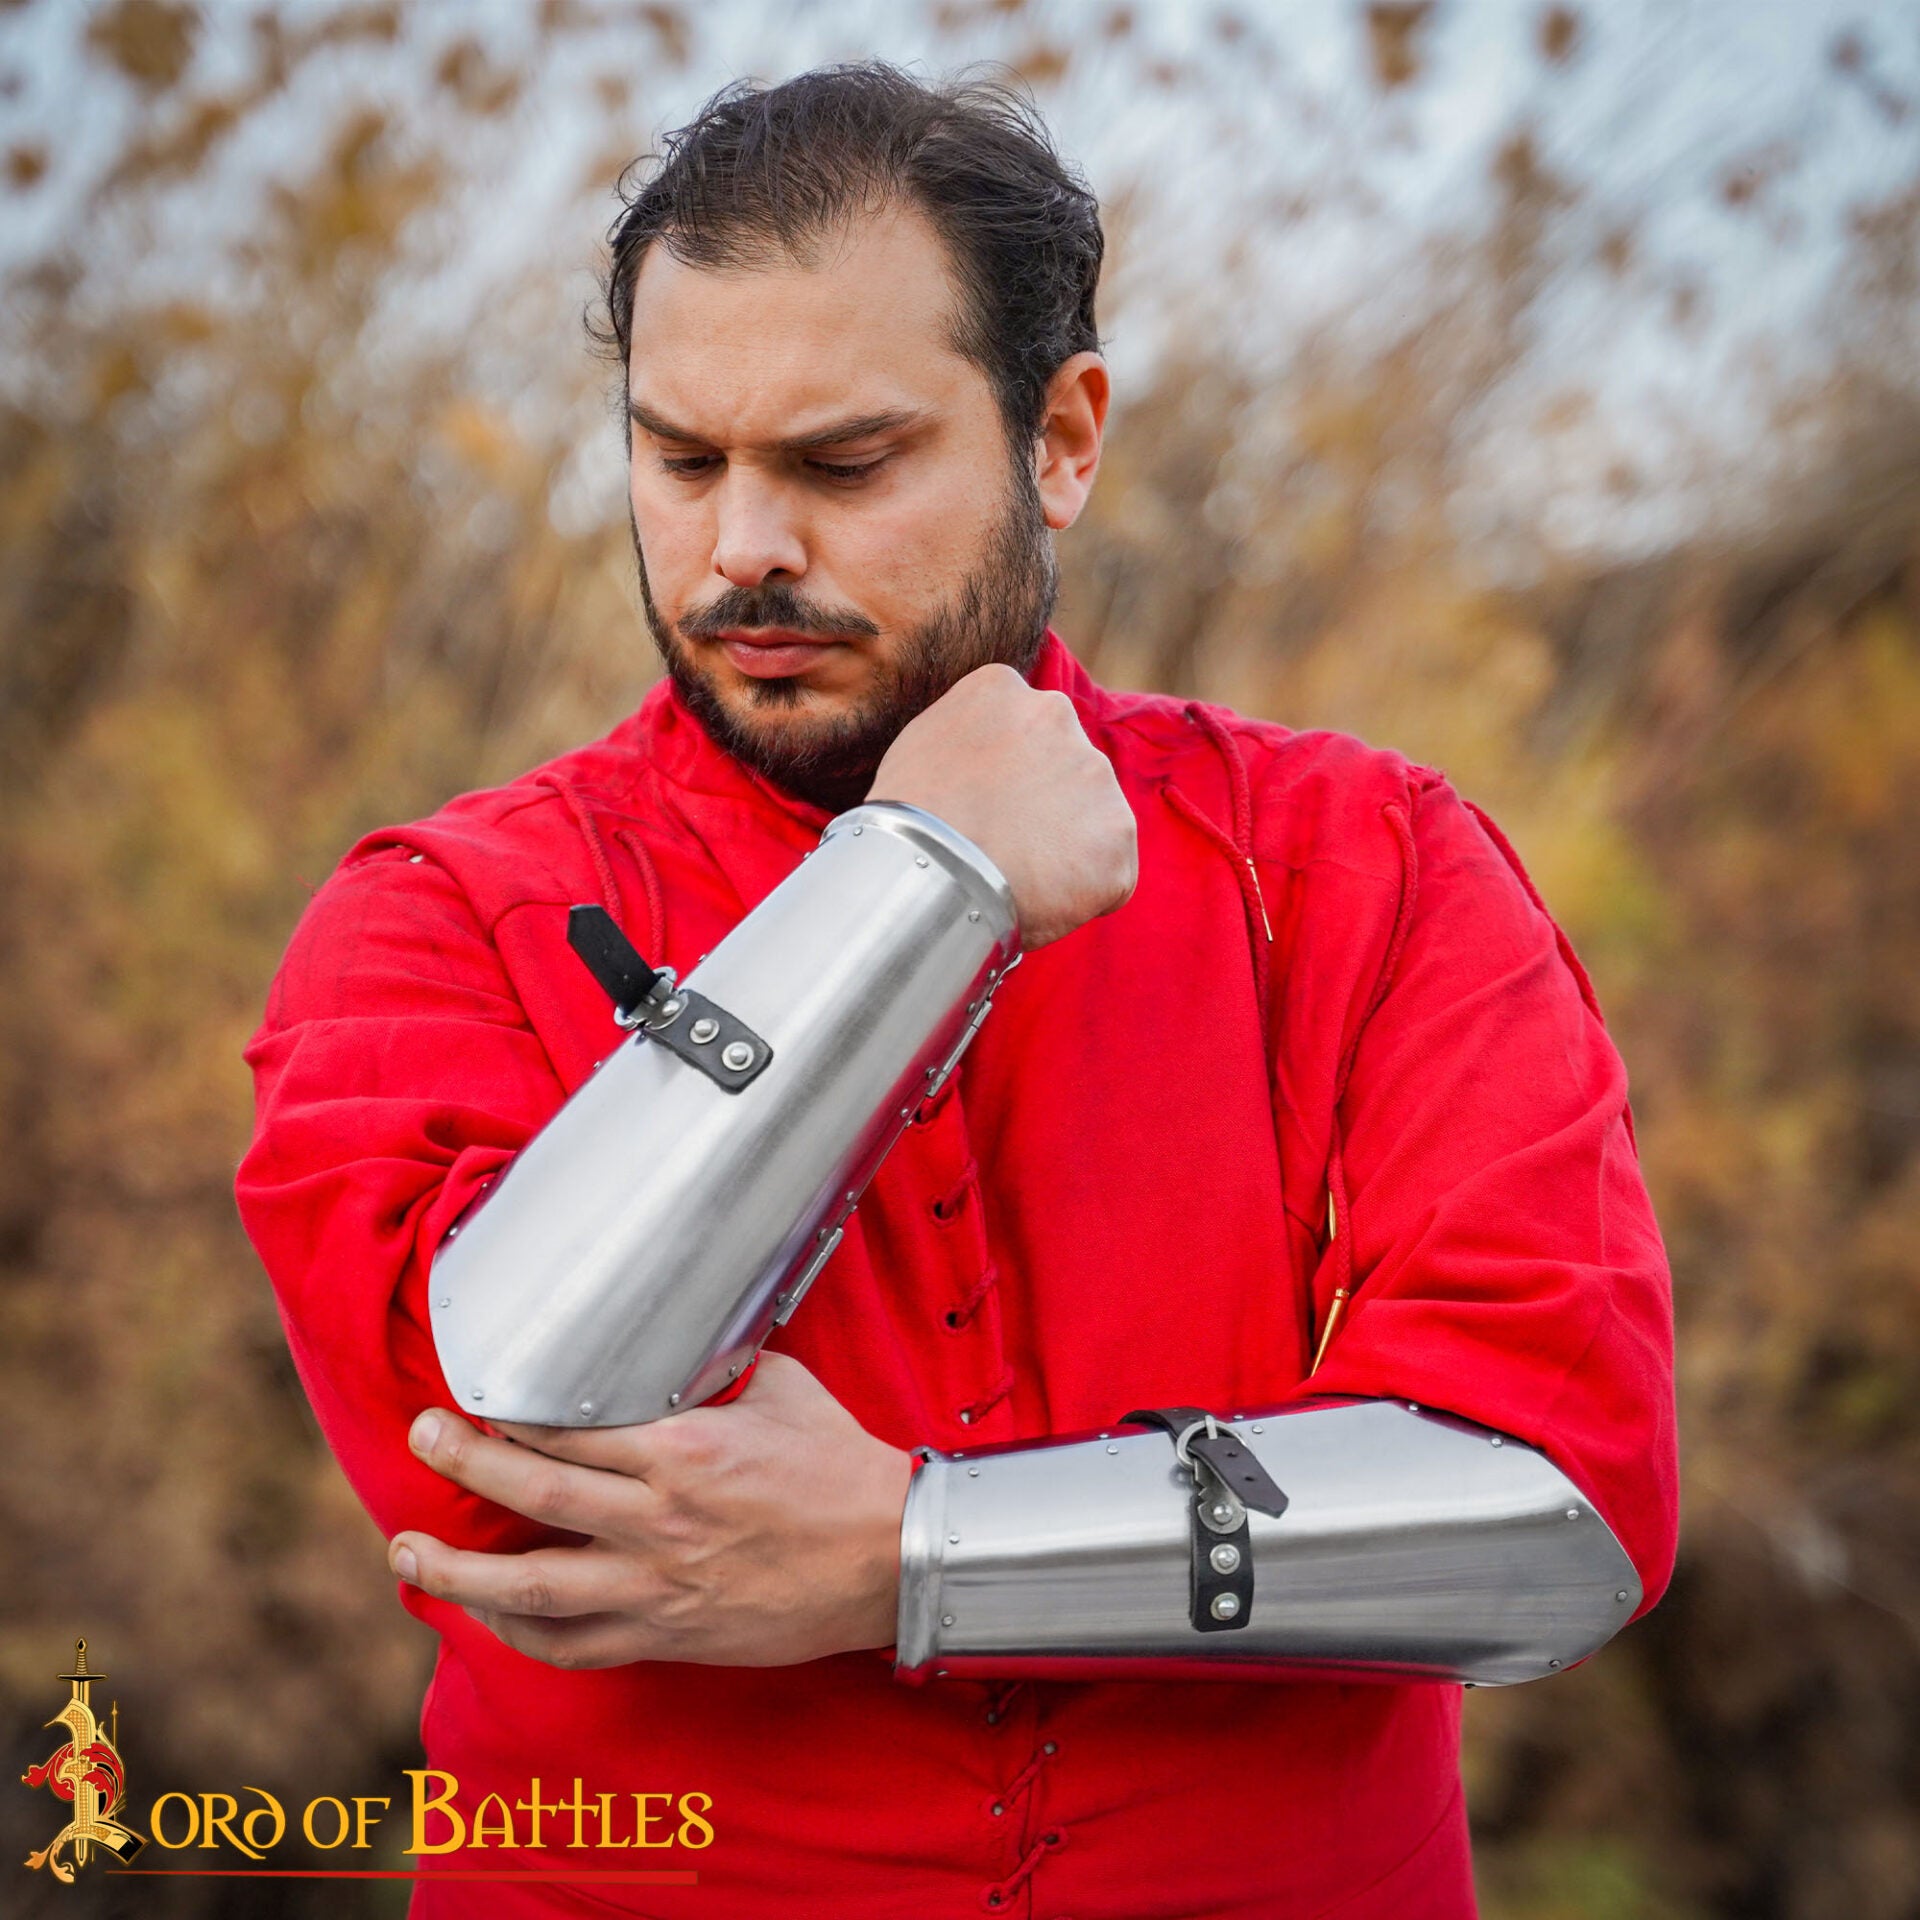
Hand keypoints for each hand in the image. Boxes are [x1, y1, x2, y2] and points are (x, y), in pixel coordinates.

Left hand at [387, 1353, 913, 1669]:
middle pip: (531, 1488)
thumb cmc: (839, 1464)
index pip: (568, 1424)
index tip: (476, 1392)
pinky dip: (518, 1633)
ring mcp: (657, 1585)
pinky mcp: (666, 1634)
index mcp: (683, 1448)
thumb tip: (672, 1340)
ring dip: (458, 1568)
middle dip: (462, 1460)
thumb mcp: (780, 1387)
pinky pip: (572, 1646)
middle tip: (421, 1434)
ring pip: (531, 1584)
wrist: (888, 1554)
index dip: (508, 1409)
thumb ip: (713, 1371)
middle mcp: (658, 1518)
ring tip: (407, 1551)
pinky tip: (482, 1612)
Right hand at [867, 662, 1136, 948]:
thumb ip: (967, 740)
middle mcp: (1057, 714)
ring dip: (1065, 848)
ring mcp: (1095, 773)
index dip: (1004, 780)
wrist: (931, 873)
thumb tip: (984, 764)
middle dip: (1043, 807)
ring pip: (1090, 818)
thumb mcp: (920, 748)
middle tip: (1003, 846)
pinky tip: (1041, 898)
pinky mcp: (1118, 832)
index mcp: (1003, 689)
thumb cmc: (907, 822)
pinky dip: (1084, 891)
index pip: (1021, 730)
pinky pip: (1109, 870)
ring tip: (1017, 877)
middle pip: (1060, 769)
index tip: (983, 808)